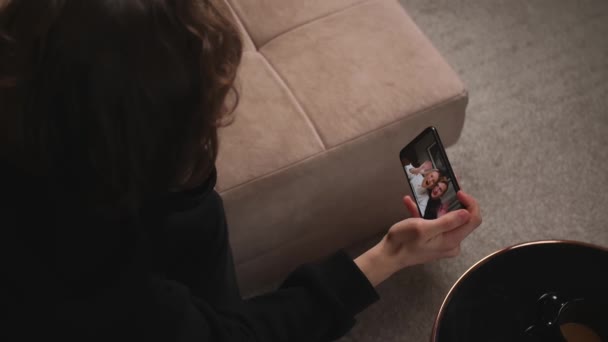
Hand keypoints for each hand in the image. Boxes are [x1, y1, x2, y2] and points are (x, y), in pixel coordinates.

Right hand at [355, 191, 480, 286]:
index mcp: (452, 240)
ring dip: (437, 205)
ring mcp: (442, 242)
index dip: (470, 203)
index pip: (473, 220)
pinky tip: (410, 203)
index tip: (458, 192)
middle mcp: (451, 242)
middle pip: (462, 218)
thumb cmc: (403, 242)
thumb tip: (467, 213)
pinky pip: (434, 223)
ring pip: (447, 219)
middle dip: (453, 200)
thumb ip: (447, 222)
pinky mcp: (433, 240)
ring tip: (426, 192)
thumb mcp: (423, 228)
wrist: (388, 256)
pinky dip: (424, 213)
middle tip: (443, 185)